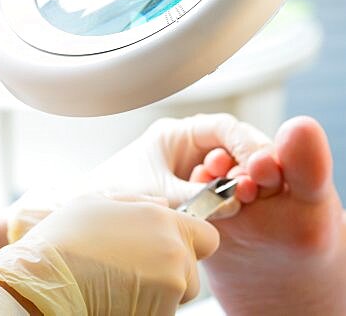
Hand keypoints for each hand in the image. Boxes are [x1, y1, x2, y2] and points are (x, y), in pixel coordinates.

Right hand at [0, 194, 219, 315]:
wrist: (41, 283)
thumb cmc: (61, 242)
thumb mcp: (96, 204)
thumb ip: (138, 203)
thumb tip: (162, 204)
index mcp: (161, 219)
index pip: (206, 236)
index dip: (190, 246)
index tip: (171, 253)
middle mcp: (173, 249)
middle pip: (194, 271)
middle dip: (173, 275)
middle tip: (134, 274)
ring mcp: (170, 284)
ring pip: (179, 296)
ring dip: (159, 295)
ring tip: (120, 287)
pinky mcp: (161, 312)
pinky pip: (163, 312)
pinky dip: (146, 310)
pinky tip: (117, 301)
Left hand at [8, 113, 273, 241]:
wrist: (83, 219)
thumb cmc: (110, 197)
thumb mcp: (159, 195)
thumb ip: (198, 198)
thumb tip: (235, 201)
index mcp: (176, 134)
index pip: (224, 127)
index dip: (247, 142)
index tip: (262, 164)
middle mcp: (187, 149)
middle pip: (234, 148)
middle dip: (251, 164)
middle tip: (262, 184)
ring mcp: (191, 172)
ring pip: (231, 171)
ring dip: (242, 183)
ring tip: (246, 198)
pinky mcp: (192, 195)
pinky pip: (221, 192)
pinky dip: (231, 200)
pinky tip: (234, 209)